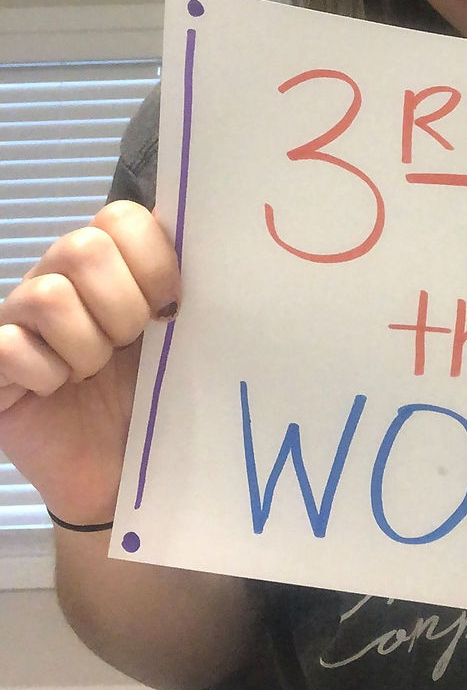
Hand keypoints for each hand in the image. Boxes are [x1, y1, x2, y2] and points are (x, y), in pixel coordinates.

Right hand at [0, 202, 179, 524]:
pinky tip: (58, 391)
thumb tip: (222, 250)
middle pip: (83, 248)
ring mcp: (18, 319)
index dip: (153, 260)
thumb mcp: (179, 341)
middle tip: (129, 345)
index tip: (172, 306)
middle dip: (121, 305)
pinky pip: (10, 346)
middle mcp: (58, 279)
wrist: (120, 473)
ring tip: (91, 373)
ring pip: (48, 296)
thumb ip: (188, 291)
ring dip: (85, 345)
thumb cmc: (151, 399)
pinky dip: (46, 373)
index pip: (122, 217)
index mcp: (109, 265)